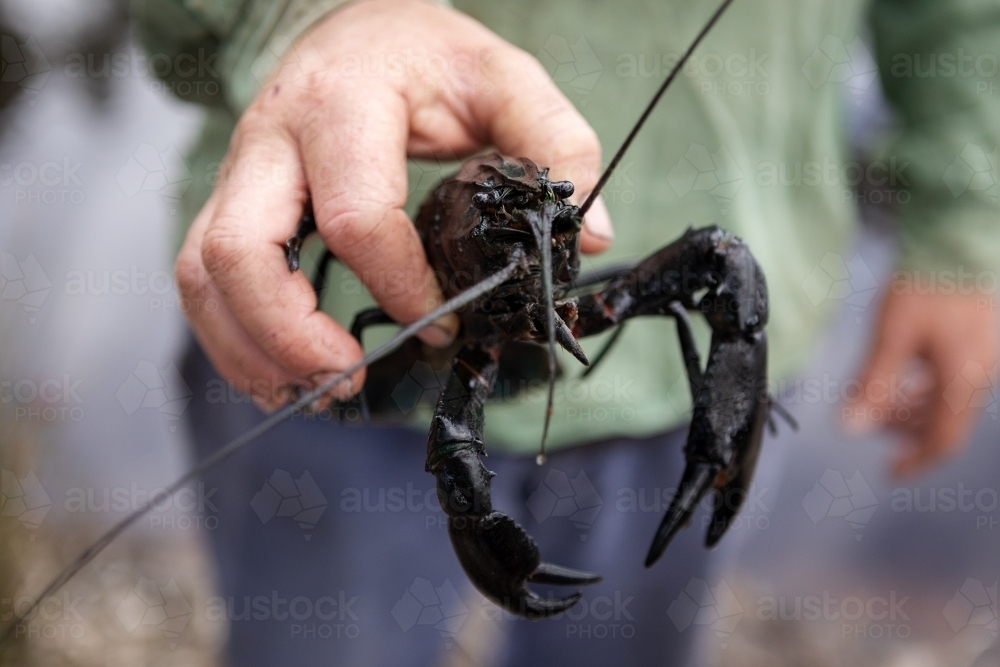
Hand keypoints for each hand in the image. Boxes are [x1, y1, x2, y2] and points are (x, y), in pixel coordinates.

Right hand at [175, 0, 612, 409]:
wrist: (358, 30)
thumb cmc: (426, 56)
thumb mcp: (504, 78)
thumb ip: (556, 143)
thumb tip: (592, 230)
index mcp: (344, 104)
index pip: (356, 215)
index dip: (399, 286)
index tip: (443, 321)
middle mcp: (273, 138)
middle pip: (240, 251)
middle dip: (290, 334)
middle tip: (349, 376)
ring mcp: (241, 171)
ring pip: (204, 272)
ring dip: (250, 348)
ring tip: (315, 390)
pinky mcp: (232, 200)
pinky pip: (203, 275)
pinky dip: (234, 336)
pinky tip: (283, 371)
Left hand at [846, 289, 997, 476]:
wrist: (963, 237)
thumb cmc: (929, 285)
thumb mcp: (892, 336)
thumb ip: (874, 384)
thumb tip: (851, 428)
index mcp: (964, 381)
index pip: (943, 440)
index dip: (916, 461)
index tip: (890, 471)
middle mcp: (982, 374)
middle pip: (944, 419)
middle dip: (904, 425)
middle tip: (868, 414)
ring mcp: (986, 355)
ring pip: (949, 396)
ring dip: (913, 402)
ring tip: (878, 387)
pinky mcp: (983, 336)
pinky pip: (956, 374)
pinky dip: (926, 381)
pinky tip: (905, 365)